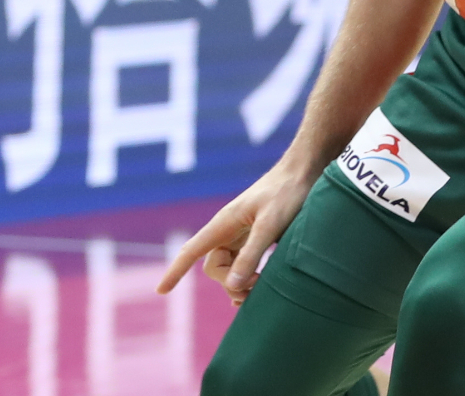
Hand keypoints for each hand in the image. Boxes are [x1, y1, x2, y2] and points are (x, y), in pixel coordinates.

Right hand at [156, 160, 315, 303]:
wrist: (304, 173)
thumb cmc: (286, 194)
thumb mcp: (269, 225)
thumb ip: (251, 255)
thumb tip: (232, 286)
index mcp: (224, 224)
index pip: (190, 251)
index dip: (175, 272)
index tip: (160, 291)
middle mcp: (228, 231)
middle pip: (215, 268)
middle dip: (230, 283)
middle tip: (258, 285)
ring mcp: (241, 235)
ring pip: (230, 270)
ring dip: (242, 284)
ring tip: (265, 288)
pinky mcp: (255, 239)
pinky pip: (242, 265)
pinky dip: (248, 280)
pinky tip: (258, 289)